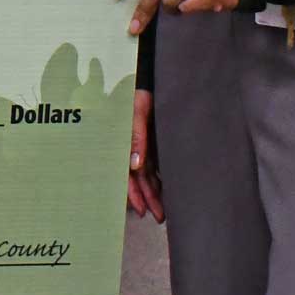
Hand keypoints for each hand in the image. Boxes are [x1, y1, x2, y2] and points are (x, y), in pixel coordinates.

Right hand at [127, 88, 163, 220]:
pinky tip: (169, 188)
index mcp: (124, 142)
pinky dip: (162, 177)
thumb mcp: (136, 112)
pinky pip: (157, 163)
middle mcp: (134, 147)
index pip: (128, 174)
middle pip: (141, 178)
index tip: (141, 211)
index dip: (134, 193)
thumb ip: (136, 137)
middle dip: (148, 198)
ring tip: (165, 209)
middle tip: (160, 217)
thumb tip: (135, 165)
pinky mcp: (154, 140)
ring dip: (155, 191)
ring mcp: (145, 144)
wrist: (147, 77)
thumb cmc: (137, 92)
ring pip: (149, 174)